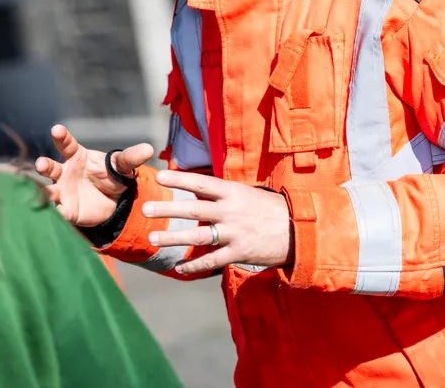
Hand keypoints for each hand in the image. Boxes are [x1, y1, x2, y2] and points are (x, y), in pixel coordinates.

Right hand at [35, 124, 155, 227]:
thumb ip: (131, 158)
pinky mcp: (66, 210)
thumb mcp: (122, 167)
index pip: (66, 144)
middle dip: (45, 165)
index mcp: (76, 156)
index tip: (56, 129)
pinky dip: (54, 213)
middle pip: (51, 167)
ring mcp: (62, 191)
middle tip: (41, 164)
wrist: (112, 202)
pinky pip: (58, 212)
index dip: (61, 137)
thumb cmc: (111, 176)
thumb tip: (149, 148)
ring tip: (46, 193)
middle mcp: (64, 172)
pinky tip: (51, 214)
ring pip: (49, 190)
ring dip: (45, 191)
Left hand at [143, 170, 292, 275]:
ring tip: (152, 239)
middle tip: (145, 208)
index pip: (202, 184)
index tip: (160, 175)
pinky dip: (195, 267)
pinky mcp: (240, 253)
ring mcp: (235, 233)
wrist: (299, 230)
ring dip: (173, 238)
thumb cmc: (272, 209)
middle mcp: (231, 212)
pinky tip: (179, 269)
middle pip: (193, 210)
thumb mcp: (250, 194)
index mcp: (234, 193)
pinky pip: (212, 261)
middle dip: (167, 209)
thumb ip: (225, 193)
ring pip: (198, 237)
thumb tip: (200, 188)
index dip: (180, 179)